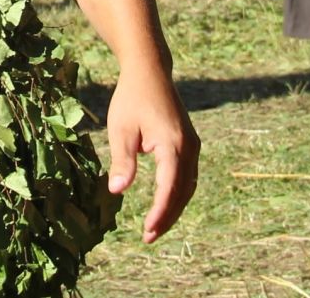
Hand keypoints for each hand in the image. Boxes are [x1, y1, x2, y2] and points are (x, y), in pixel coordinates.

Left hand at [104, 63, 198, 243]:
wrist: (150, 72)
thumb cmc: (130, 99)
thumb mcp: (121, 129)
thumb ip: (121, 160)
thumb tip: (116, 191)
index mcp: (173, 145)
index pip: (170, 188)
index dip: (160, 213)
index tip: (148, 231)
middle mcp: (189, 148)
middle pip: (182, 192)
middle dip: (168, 217)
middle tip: (149, 237)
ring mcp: (192, 146)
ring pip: (187, 186)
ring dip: (173, 208)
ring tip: (155, 227)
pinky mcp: (190, 144)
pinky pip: (187, 176)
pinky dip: (177, 193)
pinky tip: (164, 205)